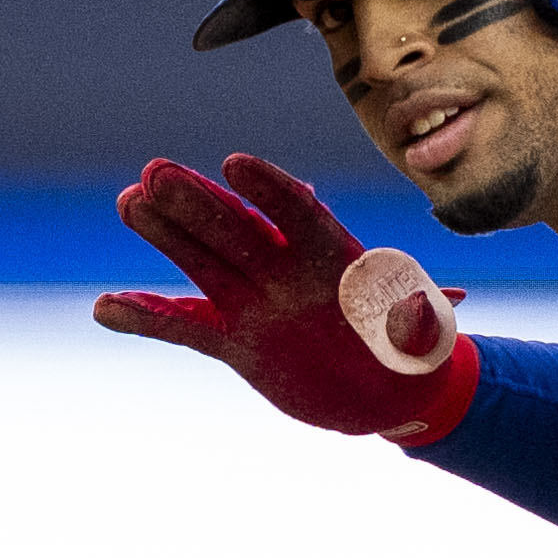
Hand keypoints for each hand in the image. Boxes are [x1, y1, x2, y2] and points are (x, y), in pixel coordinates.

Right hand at [89, 153, 482, 449]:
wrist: (387, 392)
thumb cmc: (414, 348)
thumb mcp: (424, 332)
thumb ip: (423, 314)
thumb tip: (450, 299)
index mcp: (334, 256)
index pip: (299, 214)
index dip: (269, 191)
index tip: (235, 165)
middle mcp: (287, 270)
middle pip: (236, 229)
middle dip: (198, 201)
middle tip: (155, 172)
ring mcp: (256, 302)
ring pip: (203, 262)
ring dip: (165, 235)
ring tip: (129, 201)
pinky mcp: (235, 340)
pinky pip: (184, 326)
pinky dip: (147, 317)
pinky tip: (107, 308)